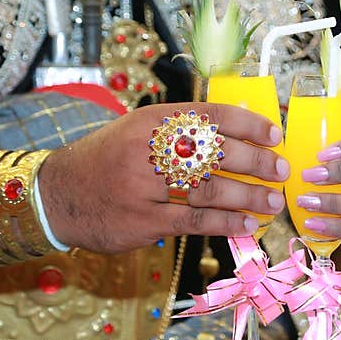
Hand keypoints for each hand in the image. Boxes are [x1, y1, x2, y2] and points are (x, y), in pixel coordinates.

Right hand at [40, 103, 288, 252]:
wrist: (59, 195)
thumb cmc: (109, 161)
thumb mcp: (138, 132)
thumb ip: (181, 132)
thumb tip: (239, 137)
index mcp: (151, 121)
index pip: (209, 115)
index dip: (248, 124)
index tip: (275, 134)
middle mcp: (147, 149)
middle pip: (214, 153)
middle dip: (255, 162)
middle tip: (281, 170)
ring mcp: (142, 186)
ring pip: (208, 190)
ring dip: (247, 196)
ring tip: (272, 201)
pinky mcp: (142, 220)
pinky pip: (193, 221)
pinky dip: (224, 223)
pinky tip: (246, 224)